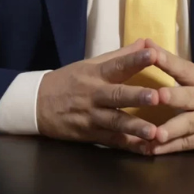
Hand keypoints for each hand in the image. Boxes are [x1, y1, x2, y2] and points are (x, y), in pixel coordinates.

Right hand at [36, 39, 161, 153]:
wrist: (36, 104)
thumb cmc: (68, 81)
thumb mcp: (90, 64)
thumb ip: (120, 56)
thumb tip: (145, 43)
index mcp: (95, 74)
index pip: (117, 65)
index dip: (135, 60)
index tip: (153, 54)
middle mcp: (94, 95)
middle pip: (117, 96)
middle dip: (137, 97)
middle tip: (157, 97)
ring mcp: (92, 117)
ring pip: (116, 122)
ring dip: (136, 128)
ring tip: (154, 132)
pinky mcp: (90, 135)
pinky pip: (112, 141)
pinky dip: (129, 146)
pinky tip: (146, 149)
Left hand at [144, 40, 193, 154]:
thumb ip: (176, 65)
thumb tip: (146, 44)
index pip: (184, 68)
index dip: (168, 61)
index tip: (151, 53)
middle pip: (188, 98)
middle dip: (173, 97)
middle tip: (156, 96)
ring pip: (188, 125)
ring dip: (171, 130)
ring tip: (155, 134)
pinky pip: (186, 144)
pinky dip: (169, 148)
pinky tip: (153, 150)